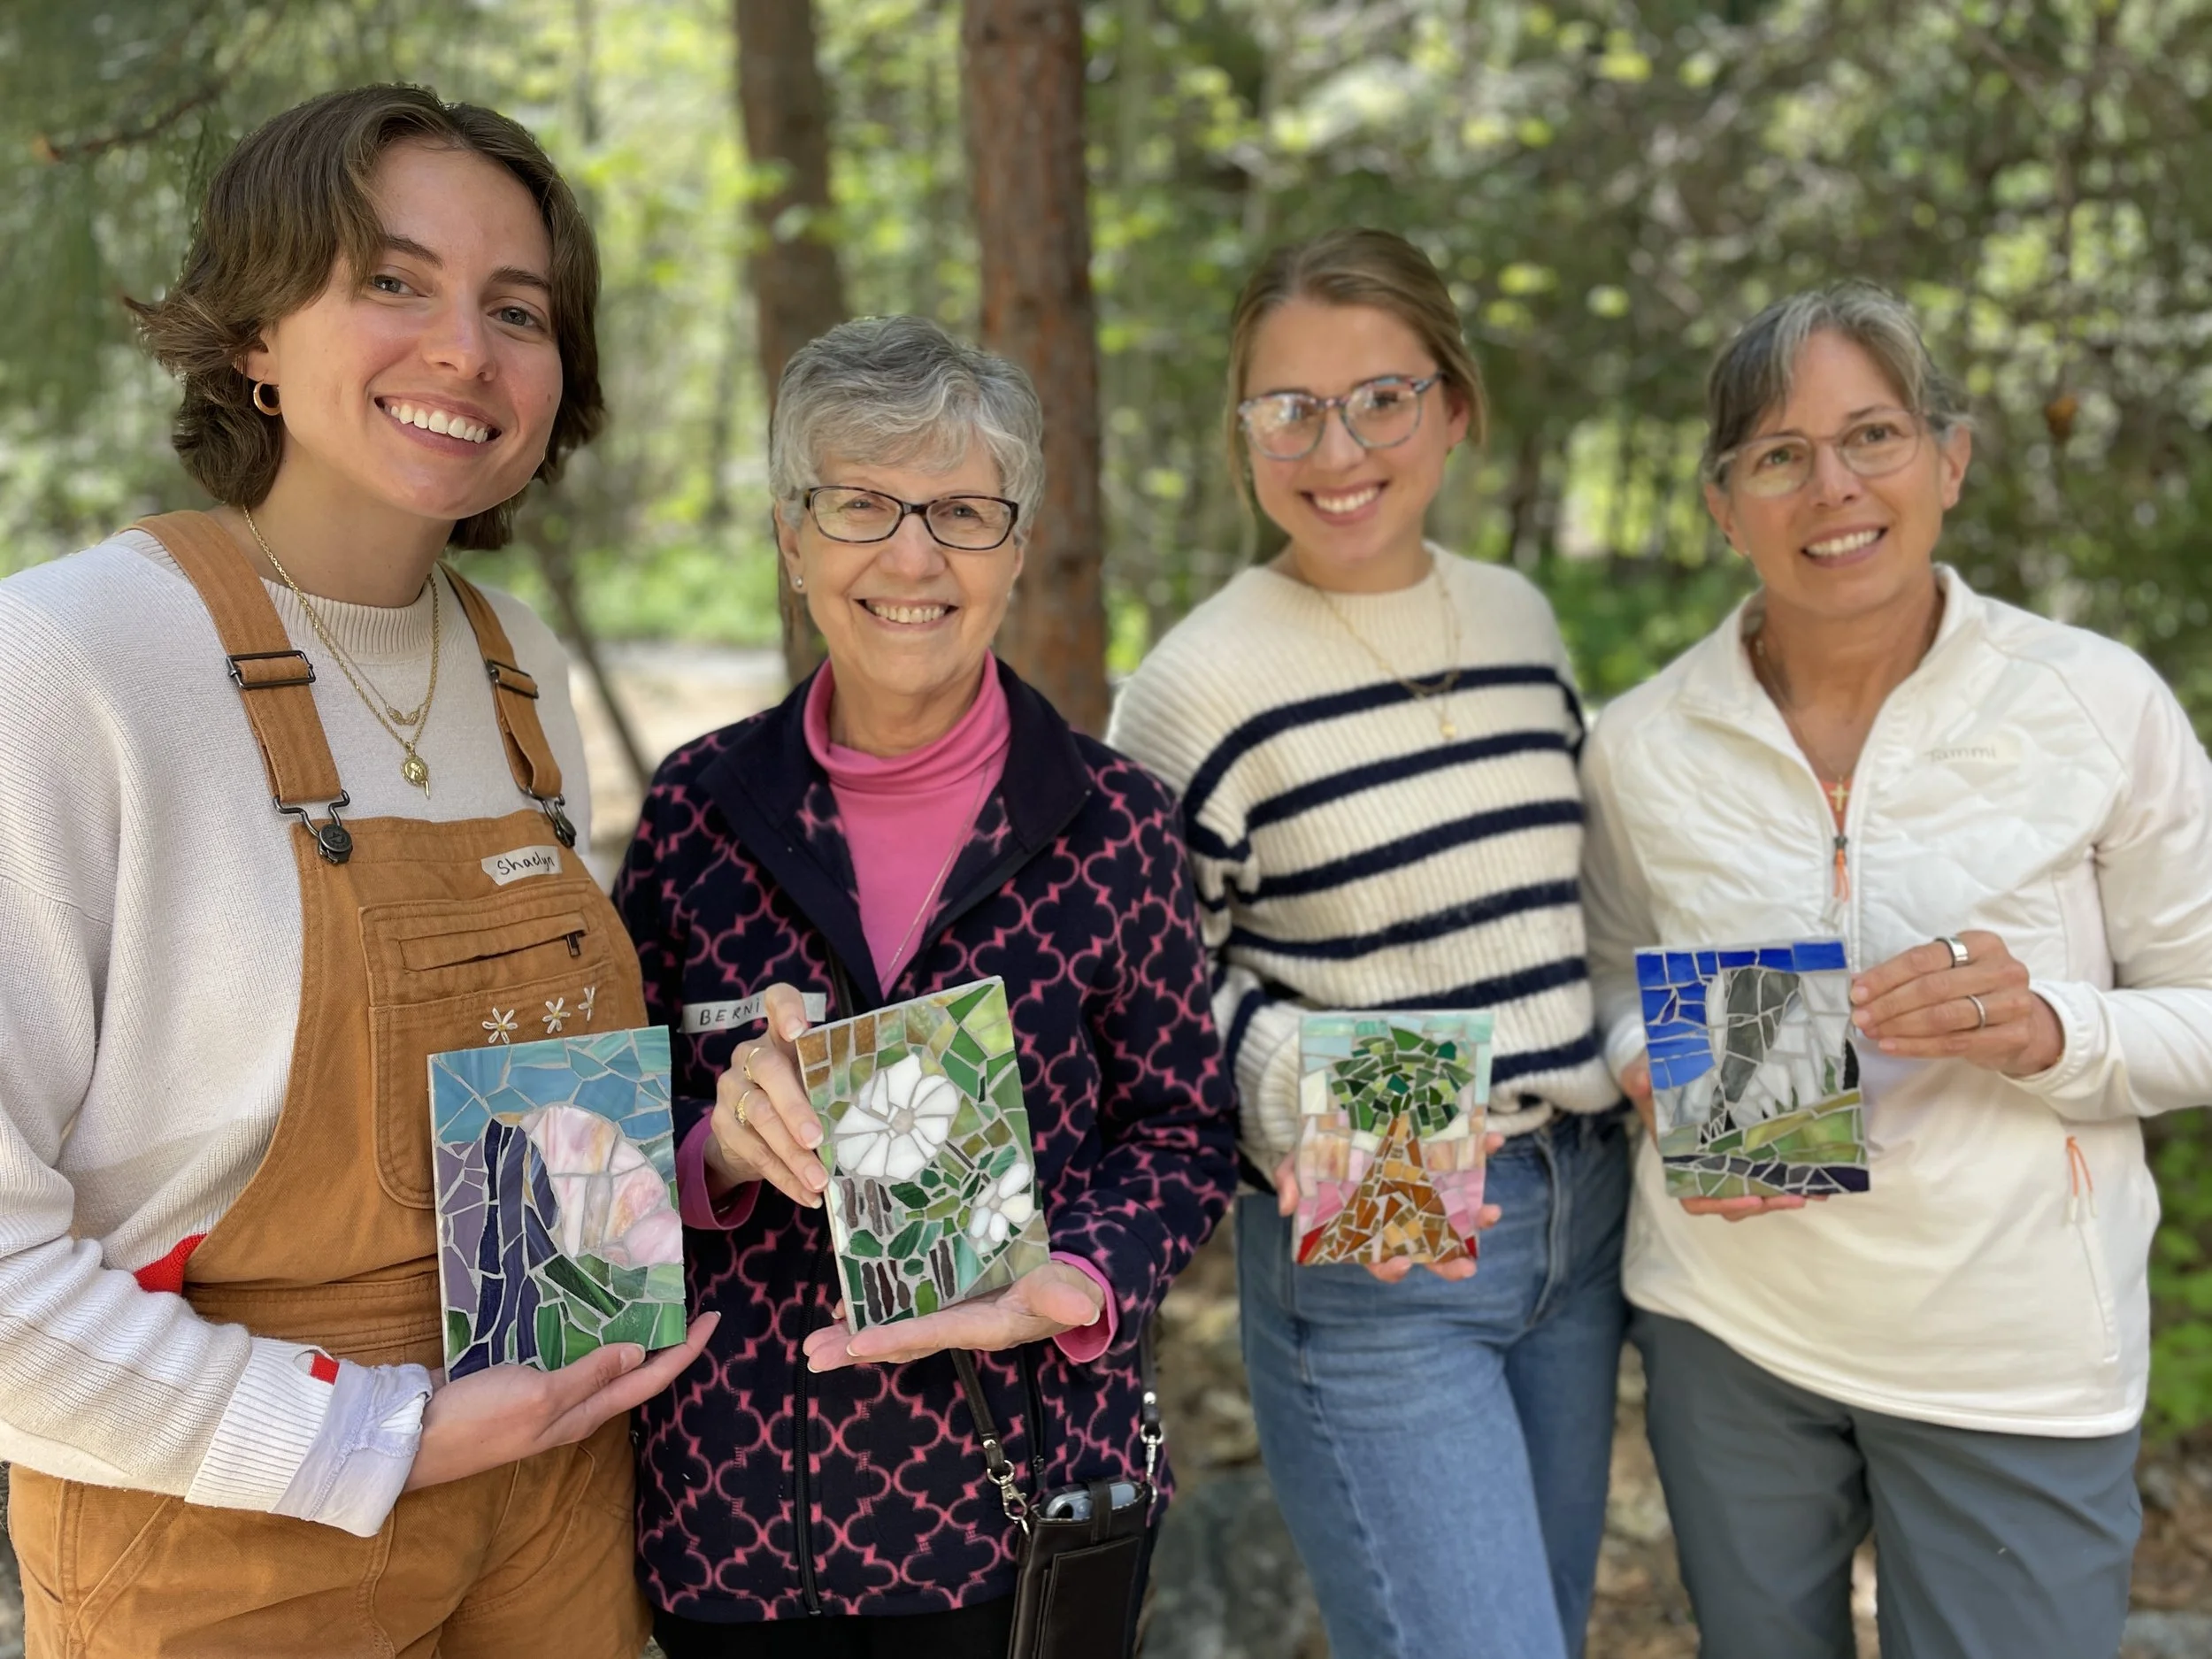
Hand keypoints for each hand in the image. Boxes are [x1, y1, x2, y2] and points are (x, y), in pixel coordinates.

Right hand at [403, 1312, 718, 1489]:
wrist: (412, 1439)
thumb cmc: (478, 1420)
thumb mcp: (540, 1395)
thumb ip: (589, 1375)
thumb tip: (640, 1353)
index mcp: (585, 1413)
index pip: (652, 1380)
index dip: (686, 1351)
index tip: (714, 1317)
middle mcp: (573, 1408)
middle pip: (634, 1374)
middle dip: (666, 1343)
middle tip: (685, 1303)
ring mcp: (545, 1397)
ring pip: (601, 1365)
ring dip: (626, 1336)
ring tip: (645, 1302)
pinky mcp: (518, 1383)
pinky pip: (566, 1357)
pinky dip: (584, 1335)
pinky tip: (582, 1313)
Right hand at [706, 983, 827, 1209]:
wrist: (748, 1132)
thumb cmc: (798, 1096)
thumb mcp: (814, 1081)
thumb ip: (835, 1081)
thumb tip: (890, 1102)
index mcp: (779, 1035)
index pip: (777, 1001)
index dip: (786, 1009)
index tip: (800, 1030)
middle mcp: (749, 1056)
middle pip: (768, 1071)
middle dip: (794, 1107)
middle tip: (817, 1138)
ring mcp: (731, 1090)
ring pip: (759, 1119)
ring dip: (792, 1154)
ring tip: (819, 1180)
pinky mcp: (723, 1125)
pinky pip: (754, 1153)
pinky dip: (784, 1177)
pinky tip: (807, 1195)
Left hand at [802, 1262, 1104, 1370]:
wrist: (1066, 1293)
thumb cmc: (1065, 1292)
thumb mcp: (1069, 1292)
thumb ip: (1067, 1298)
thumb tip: (1082, 1306)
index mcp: (985, 1327)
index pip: (935, 1334)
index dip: (897, 1339)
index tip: (859, 1344)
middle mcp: (959, 1327)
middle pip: (901, 1342)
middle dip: (856, 1350)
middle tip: (813, 1354)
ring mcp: (947, 1315)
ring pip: (893, 1329)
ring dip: (852, 1337)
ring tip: (812, 1343)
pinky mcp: (943, 1301)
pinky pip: (900, 1309)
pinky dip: (869, 1310)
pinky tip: (841, 1306)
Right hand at [1272, 1139, 1504, 1283]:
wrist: (1337, 1116)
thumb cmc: (1317, 1154)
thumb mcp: (1297, 1165)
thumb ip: (1291, 1182)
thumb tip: (1287, 1206)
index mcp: (1369, 1225)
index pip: (1382, 1259)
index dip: (1393, 1268)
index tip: (1403, 1265)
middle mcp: (1402, 1214)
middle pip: (1428, 1249)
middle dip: (1449, 1262)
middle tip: (1465, 1266)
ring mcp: (1425, 1190)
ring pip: (1456, 1214)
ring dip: (1478, 1218)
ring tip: (1492, 1214)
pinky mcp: (1441, 1159)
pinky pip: (1467, 1160)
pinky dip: (1482, 1151)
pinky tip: (1492, 1140)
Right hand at [1625, 1052, 1822, 1223]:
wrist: (1669, 1061)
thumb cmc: (1655, 1073)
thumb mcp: (1641, 1070)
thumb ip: (1638, 1077)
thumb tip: (1641, 1082)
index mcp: (1678, 1155)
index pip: (1695, 1195)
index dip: (1720, 1203)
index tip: (1750, 1196)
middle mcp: (1704, 1163)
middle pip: (1733, 1200)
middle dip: (1764, 1202)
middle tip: (1794, 1196)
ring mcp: (1729, 1154)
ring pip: (1756, 1188)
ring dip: (1784, 1193)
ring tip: (1813, 1189)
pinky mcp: (1750, 1142)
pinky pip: (1771, 1166)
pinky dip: (1794, 1174)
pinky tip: (1820, 1172)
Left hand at [1852, 929, 2063, 1076]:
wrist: (2026, 1024)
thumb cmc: (1977, 992)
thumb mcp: (1950, 972)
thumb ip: (1909, 975)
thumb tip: (1859, 984)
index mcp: (1982, 944)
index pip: (1924, 958)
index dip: (1886, 976)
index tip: (1857, 992)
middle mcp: (2002, 970)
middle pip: (1932, 988)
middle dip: (1889, 1004)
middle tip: (1861, 1017)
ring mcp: (2012, 1003)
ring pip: (1943, 1017)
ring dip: (1900, 1026)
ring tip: (1873, 1032)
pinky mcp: (2014, 1035)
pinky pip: (1954, 1043)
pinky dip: (1917, 1046)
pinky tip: (1892, 1046)